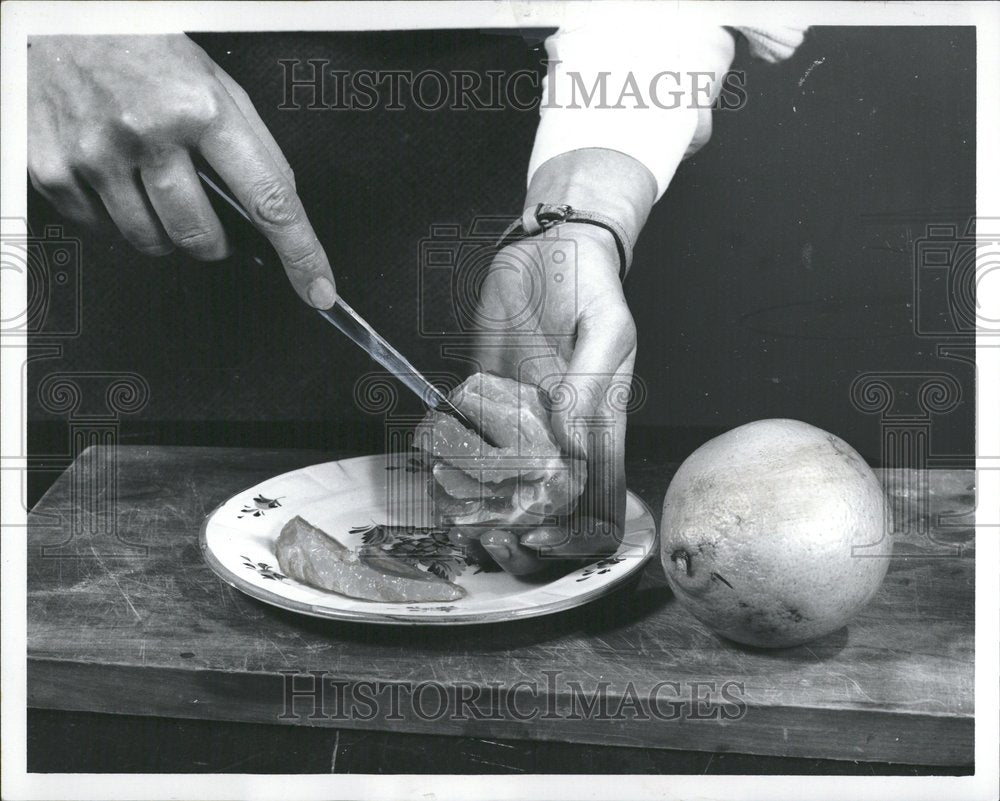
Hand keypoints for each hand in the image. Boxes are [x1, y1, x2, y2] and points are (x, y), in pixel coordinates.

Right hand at [27, 35, 335, 307]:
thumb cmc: (143, 51)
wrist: (59, 20)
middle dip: (214, 240)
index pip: (268, 200)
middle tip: (204, 206)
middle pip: (200, 238)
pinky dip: (116, 217)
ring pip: (151, 243)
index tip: (318, 288)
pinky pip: (102, 231)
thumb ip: (252, 146)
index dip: (299, 253)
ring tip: (154, 182)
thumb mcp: (215, 84)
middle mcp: (147, 132)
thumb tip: (280, 207)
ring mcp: (96, 154)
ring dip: (164, 231)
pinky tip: (115, 176)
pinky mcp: (53, 171)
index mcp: (201, 109)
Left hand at [472, 223, 637, 573]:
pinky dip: (441, 453)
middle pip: (538, 507)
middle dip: (509, 528)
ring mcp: (515, 418)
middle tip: (484, 523)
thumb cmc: (591, 287)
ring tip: (451, 481)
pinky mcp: (481, 395)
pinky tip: (432, 451)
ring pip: (493, 481)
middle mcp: (554, 434)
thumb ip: (589, 387)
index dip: (571, 534)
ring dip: (468, 493)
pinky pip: (460, 438)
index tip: (537, 535)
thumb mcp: (607, 329)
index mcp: (595, 428)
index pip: (592, 500)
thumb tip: (573, 441)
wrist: (550, 248)